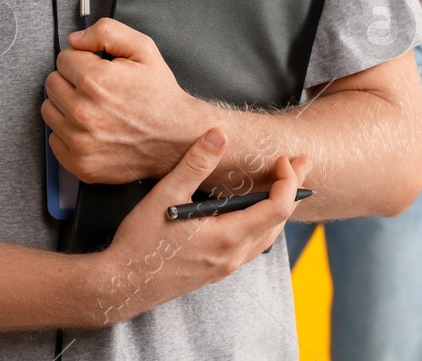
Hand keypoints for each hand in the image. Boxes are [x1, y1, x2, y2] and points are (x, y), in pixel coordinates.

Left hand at [43, 18, 202, 183]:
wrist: (176, 138)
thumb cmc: (160, 95)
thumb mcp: (143, 49)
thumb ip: (106, 32)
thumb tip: (75, 39)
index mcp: (95, 82)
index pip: (63, 59)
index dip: (82, 60)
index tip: (96, 68)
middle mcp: (84, 113)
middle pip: (52, 83)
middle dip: (71, 80)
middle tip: (96, 88)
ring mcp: (80, 142)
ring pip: (49, 110)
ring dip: (66, 105)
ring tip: (93, 107)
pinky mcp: (80, 164)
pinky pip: (54, 139)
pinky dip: (68, 132)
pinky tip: (91, 128)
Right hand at [85, 129, 309, 326]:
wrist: (122, 286)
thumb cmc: (141, 243)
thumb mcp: (165, 195)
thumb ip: (195, 164)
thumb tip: (218, 134)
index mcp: (228, 237)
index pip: (278, 208)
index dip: (288, 181)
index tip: (283, 159)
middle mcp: (233, 255)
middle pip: (278, 222)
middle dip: (291, 189)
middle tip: (299, 163)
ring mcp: (225, 266)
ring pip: (266, 236)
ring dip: (278, 209)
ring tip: (281, 185)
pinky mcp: (215, 271)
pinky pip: (250, 246)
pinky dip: (260, 224)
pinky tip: (249, 212)